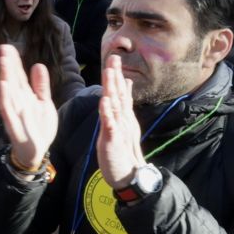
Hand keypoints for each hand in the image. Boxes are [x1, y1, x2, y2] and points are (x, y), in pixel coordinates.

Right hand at [0, 44, 55, 171]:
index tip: (8, 46)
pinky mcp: (14, 126)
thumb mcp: (44, 103)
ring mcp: (15, 114)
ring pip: (9, 93)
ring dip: (5, 78)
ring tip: (3, 62)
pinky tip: (3, 87)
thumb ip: (41, 86)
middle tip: (3, 48)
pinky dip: (5, 99)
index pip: (18, 76)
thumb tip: (38, 64)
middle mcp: (18, 103)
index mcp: (25, 96)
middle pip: (12, 81)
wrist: (36, 152)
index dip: (14, 61)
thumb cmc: (39, 127)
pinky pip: (8, 112)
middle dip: (8, 65)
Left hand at [95, 55, 145, 187]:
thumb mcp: (123, 126)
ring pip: (115, 105)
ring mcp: (120, 129)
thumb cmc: (123, 151)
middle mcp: (124, 120)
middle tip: (113, 58)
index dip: (117, 76)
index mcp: (124, 116)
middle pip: (119, 94)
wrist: (129, 175)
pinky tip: (104, 101)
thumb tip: (126, 88)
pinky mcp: (114, 140)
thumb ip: (124, 107)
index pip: (121, 93)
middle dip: (115, 76)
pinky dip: (107, 112)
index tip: (113, 59)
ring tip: (109, 72)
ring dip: (112, 88)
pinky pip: (110, 124)